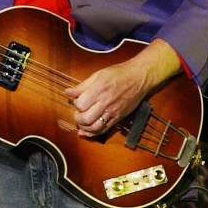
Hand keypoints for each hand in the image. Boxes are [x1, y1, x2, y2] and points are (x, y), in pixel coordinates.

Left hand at [64, 38, 181, 137]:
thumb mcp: (98, 75)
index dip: (75, 104)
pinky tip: (86, 132)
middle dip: (77, 118)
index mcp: (99, 90)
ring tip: (81, 122)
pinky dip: (93, 133)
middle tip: (77, 113)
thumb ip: (82, 86)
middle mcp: (106, 102)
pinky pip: (104, 130)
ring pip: (94, 127)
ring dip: (84, 127)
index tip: (78, 100)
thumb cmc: (119, 73)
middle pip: (86, 118)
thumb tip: (68, 92)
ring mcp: (113, 112)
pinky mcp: (118, 118)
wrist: (139, 78)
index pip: (80, 104)